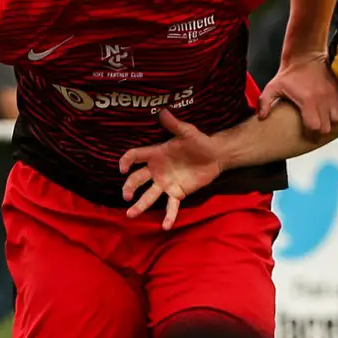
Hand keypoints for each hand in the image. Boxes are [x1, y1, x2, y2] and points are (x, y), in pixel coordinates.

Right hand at [119, 109, 221, 228]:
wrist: (215, 155)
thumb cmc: (199, 141)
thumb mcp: (188, 132)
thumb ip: (175, 125)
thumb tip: (163, 111)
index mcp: (156, 154)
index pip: (136, 156)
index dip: (127, 161)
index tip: (122, 168)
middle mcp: (157, 170)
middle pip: (137, 179)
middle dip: (129, 187)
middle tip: (126, 195)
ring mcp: (166, 183)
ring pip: (149, 196)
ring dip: (139, 205)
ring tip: (130, 215)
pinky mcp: (177, 193)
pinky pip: (171, 207)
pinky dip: (168, 217)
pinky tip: (165, 226)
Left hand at [258, 54, 337, 132]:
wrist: (305, 55)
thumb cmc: (288, 73)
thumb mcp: (273, 86)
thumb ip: (265, 102)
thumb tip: (262, 117)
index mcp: (308, 100)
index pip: (315, 127)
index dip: (311, 134)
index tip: (307, 134)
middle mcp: (324, 99)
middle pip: (328, 127)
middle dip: (321, 131)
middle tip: (314, 128)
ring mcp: (334, 95)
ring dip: (332, 122)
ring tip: (324, 119)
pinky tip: (332, 111)